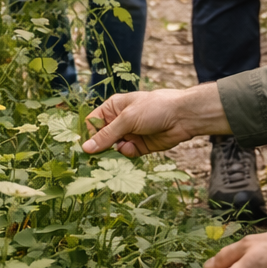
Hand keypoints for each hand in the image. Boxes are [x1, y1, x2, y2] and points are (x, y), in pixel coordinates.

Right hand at [81, 83, 228, 156]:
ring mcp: (129, 134)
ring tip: (117, 151)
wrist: (182, 117)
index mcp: (113, 108)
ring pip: (113, 149)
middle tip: (94, 159)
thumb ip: (107, 135)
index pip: (93, 123)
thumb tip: (86, 148)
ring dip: (114, 153)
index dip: (88, 135)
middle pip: (101, 138)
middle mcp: (119, 121)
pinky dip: (127, 154)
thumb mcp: (127, 119)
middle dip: (99, 148)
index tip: (84, 149)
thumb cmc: (154, 108)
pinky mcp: (139, 146)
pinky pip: (126, 154)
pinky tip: (133, 148)